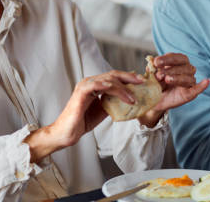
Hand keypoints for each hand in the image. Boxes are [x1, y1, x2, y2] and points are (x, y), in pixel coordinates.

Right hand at [24, 70, 143, 162]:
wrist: (67, 133)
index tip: (142, 82)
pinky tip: (113, 87)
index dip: (129, 78)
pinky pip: (93, 85)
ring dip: (122, 88)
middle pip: (113, 75)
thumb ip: (114, 101)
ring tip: (132, 97)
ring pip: (107, 80)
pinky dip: (104, 85)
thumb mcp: (104, 110)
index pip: (115, 77)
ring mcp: (84, 86)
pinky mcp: (80, 94)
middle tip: (142, 82)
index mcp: (96, 85)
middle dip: (129, 78)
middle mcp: (90, 82)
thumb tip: (131, 98)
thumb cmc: (83, 121)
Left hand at [138, 53, 208, 126]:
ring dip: (177, 77)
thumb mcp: (150, 76)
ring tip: (167, 79)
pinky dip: (202, 86)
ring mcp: (189, 82)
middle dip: (171, 68)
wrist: (153, 101)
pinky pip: (197, 89)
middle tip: (159, 74)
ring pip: (188, 77)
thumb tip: (151, 63)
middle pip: (184, 65)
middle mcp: (186, 70)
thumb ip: (152, 70)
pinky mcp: (190, 94)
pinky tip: (207, 81)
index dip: (167, 58)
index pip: (177, 57)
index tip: (156, 62)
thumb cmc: (154, 85)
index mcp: (177, 63)